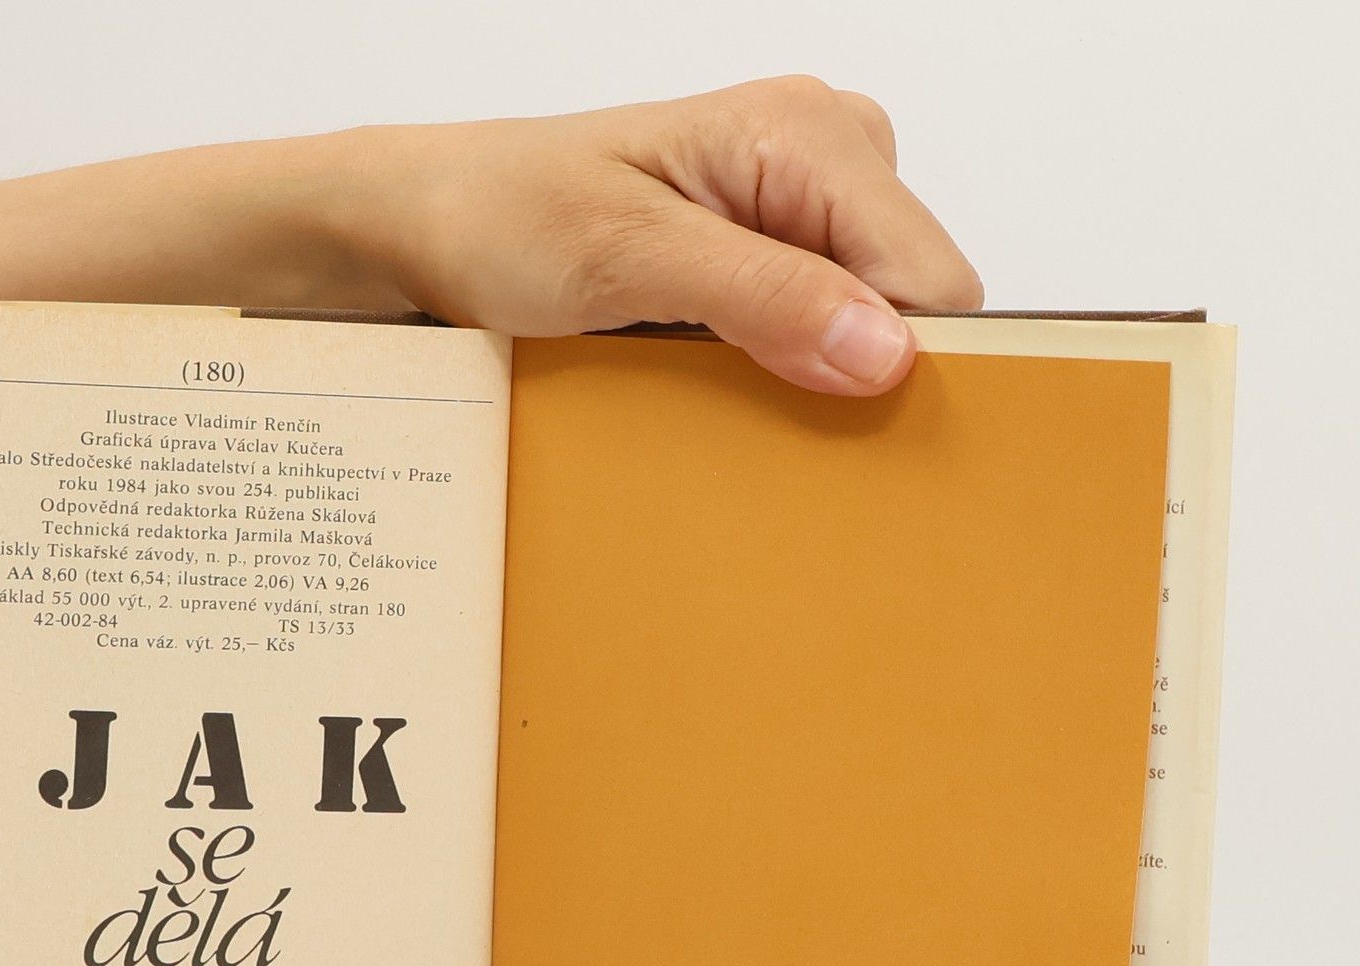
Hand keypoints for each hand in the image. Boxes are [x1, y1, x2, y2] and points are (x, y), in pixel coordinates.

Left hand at [368, 76, 982, 394]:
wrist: (428, 226)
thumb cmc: (503, 218)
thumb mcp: (627, 259)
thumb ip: (763, 297)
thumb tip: (886, 351)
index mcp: (808, 135)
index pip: (931, 275)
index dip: (912, 366)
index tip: (856, 436)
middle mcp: (823, 159)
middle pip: (911, 303)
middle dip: (863, 377)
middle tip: (771, 427)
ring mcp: (799, 210)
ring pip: (871, 326)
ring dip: (818, 383)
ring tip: (729, 401)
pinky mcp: (768, 256)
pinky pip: (821, 331)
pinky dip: (785, 376)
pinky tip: (725, 391)